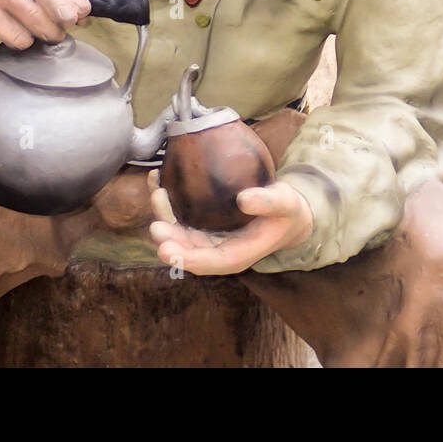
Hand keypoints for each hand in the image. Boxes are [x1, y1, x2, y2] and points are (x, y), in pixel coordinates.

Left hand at [147, 170, 313, 275]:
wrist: (284, 213)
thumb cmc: (286, 211)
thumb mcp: (285, 204)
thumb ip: (268, 203)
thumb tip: (243, 199)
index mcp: (236, 255)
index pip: (207, 263)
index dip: (186, 258)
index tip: (168, 250)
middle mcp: (216, 250)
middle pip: (186, 250)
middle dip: (169, 241)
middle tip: (156, 227)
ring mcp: (206, 238)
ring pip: (178, 233)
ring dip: (164, 217)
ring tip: (157, 192)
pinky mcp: (201, 223)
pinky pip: (178, 216)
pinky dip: (166, 201)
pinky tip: (157, 179)